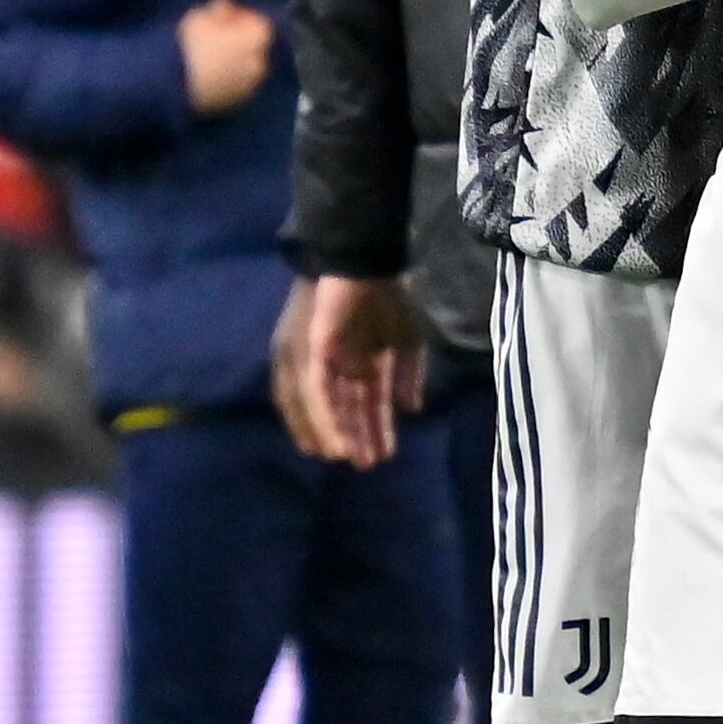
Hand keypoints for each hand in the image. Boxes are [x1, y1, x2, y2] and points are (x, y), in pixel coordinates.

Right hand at [178, 0, 276, 114]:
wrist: (173, 86)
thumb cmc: (189, 45)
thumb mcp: (200, 16)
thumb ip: (219, 9)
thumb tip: (226, 5)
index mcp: (256, 39)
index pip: (258, 23)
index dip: (242, 17)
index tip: (225, 14)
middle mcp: (260, 63)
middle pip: (255, 47)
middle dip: (240, 40)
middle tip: (217, 36)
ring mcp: (249, 86)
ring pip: (246, 69)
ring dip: (235, 61)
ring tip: (212, 57)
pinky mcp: (235, 104)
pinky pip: (236, 86)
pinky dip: (228, 79)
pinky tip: (209, 76)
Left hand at [276, 273, 423, 468]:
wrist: (366, 258)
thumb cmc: (386, 293)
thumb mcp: (405, 340)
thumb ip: (408, 375)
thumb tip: (412, 408)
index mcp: (354, 357)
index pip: (359, 399)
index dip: (368, 426)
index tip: (380, 453)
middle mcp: (330, 362)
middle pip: (341, 406)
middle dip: (355, 435)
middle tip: (369, 465)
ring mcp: (317, 358)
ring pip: (324, 404)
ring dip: (338, 432)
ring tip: (351, 458)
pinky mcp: (310, 351)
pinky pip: (314, 392)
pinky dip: (325, 418)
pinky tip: (336, 440)